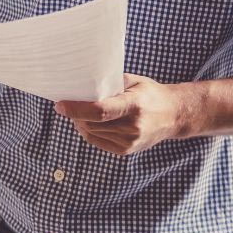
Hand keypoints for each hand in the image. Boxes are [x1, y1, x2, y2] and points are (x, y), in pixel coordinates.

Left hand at [55, 73, 189, 155]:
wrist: (173, 115)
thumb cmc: (150, 93)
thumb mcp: (133, 81)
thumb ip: (109, 83)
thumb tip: (81, 83)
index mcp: (134, 106)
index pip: (99, 111)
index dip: (76, 109)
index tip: (59, 105)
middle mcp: (132, 127)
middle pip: (92, 124)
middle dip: (74, 115)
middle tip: (64, 105)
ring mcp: (130, 141)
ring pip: (91, 134)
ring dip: (79, 123)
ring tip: (76, 112)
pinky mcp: (126, 150)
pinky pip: (98, 142)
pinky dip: (87, 132)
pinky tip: (86, 122)